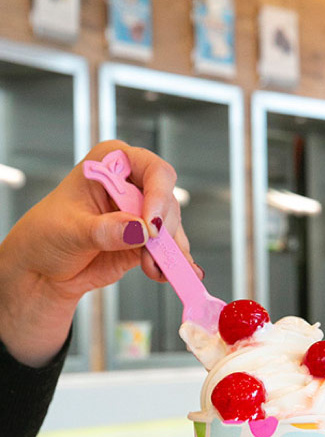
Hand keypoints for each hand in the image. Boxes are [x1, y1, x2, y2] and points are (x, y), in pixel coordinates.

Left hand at [0, 140, 196, 365]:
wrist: (41, 270)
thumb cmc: (45, 236)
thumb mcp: (70, 230)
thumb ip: (105, 230)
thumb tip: (139, 231)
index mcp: (111, 163)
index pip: (151, 169)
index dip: (158, 194)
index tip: (151, 224)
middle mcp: (132, 184)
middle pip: (167, 200)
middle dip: (162, 228)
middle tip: (149, 250)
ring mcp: (142, 212)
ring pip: (171, 226)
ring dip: (168, 250)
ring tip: (154, 269)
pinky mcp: (147, 240)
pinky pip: (169, 249)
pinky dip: (171, 262)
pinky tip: (167, 274)